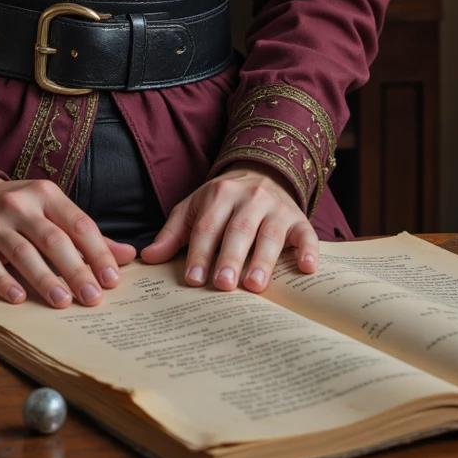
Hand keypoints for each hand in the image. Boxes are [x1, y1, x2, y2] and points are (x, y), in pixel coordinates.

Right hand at [0, 175, 137, 308]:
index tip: (113, 279)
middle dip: (76, 270)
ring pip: (23, 252)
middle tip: (93, 298)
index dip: (97, 252)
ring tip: (62, 301)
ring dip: (44, 278)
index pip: (78, 223)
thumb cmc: (18, 211)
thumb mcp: (51, 211)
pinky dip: (4, 282)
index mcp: (45, 194)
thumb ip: (86, 234)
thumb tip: (128, 255)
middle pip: (54, 240)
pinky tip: (18, 298)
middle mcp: (20, 205)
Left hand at [139, 165, 318, 291]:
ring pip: (270, 234)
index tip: (192, 279)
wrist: (263, 172)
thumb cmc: (223, 200)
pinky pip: (306, 233)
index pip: (207, 227)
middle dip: (229, 258)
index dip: (199, 253)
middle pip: (238, 230)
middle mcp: (249, 198)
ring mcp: (276, 208)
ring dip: (262, 260)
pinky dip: (308, 250)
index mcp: (219, 195)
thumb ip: (173, 233)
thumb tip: (148, 258)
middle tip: (222, 285)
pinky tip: (307, 268)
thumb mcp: (194, 207)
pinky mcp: (298, 219)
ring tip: (254, 285)